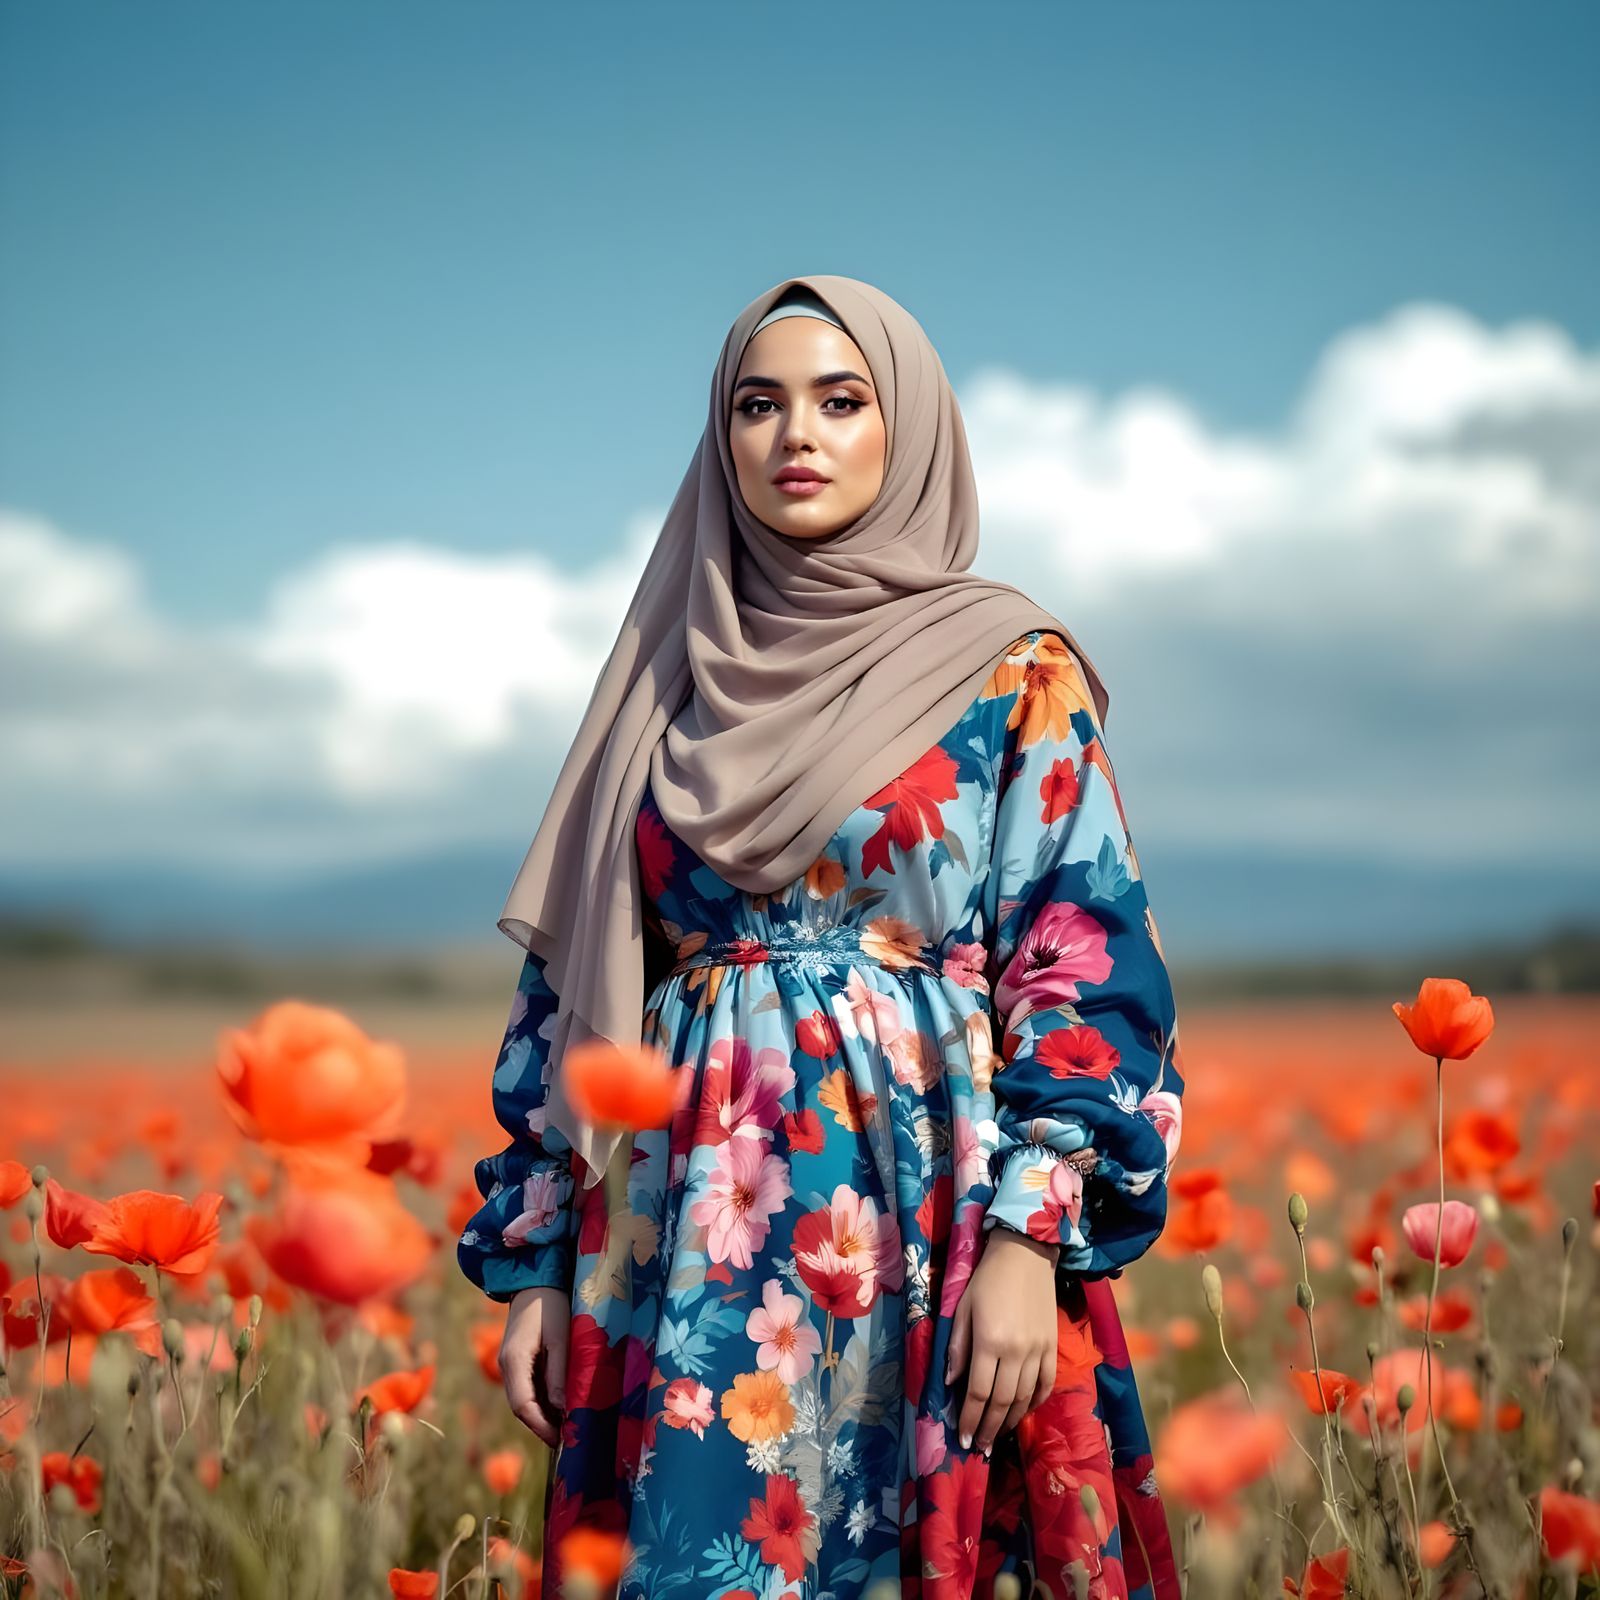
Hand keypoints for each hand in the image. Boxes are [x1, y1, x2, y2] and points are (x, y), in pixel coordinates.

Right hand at [499, 1285, 569, 1446]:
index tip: (559, 1441)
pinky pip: (527, 1388)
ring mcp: (510, 1364)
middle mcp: (506, 1367)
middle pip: (521, 1407)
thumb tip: (562, 1409)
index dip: (540, 1426)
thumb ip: (558, 1374)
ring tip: (566, 1429)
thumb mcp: (560, 1338)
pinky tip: (559, 1407)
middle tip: (567, 1441)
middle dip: (541, 1426)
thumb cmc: (551, 1305)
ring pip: (523, 1399)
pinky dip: (541, 1401)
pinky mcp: (517, 1360)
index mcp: (513, 1361)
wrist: (534, 1279)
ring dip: (542, 1415)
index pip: (522, 1405)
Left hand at [945, 1227, 1058, 1455]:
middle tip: (980, 1446)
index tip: (963, 1438)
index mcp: (989, 1341)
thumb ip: (957, 1347)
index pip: (977, 1391)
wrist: (1025, 1254)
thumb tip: (951, 1383)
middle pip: (1001, 1401)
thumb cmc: (986, 1279)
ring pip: (1025, 1398)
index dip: (970, 1418)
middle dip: (989, 1427)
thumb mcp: (962, 1307)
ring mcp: (1038, 1350)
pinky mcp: (1052, 1346)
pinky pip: (1046, 1384)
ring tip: (997, 1435)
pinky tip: (1023, 1412)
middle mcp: (1015, 1351)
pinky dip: (1035, 1403)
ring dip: (1010, 1421)